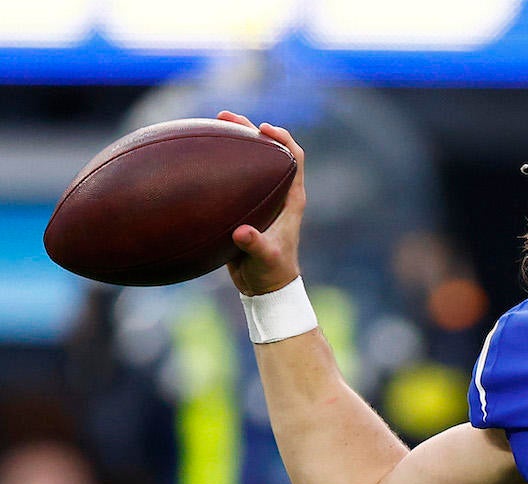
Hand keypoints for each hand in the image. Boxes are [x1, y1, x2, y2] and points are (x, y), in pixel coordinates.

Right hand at [217, 110, 306, 295]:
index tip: (263, 128)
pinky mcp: (245, 205)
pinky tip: (194, 158)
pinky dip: (216, 164)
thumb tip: (241, 233)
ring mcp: (262, 197)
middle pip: (269, 150)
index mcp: (292, 198)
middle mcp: (279, 192)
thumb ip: (256, 245)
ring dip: (233, 141)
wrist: (265, 286)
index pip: (294, 158)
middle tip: (225, 115)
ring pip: (249, 160)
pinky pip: (232, 177)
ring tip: (210, 124)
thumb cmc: (272, 272)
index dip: (283, 138)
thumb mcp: (265, 258)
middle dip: (250, 129)